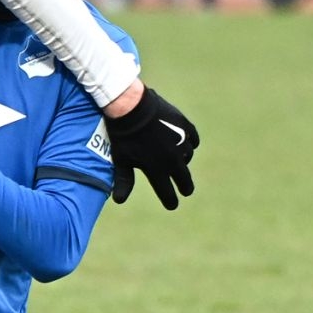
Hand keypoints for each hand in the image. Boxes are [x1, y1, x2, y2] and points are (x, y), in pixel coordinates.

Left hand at [107, 85, 198, 210]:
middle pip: (184, 180)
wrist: (131, 107)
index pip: (167, 193)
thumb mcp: (121, 160)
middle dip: (185, 187)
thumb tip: (119, 201)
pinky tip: (187, 143)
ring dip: (184, 162)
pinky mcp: (185, 127)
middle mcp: (172, 159)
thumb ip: (124, 181)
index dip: (170, 201)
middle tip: (186, 190)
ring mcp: (181, 143)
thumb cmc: (123, 136)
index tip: (172, 205)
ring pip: (188, 157)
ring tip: (179, 162)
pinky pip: (194, 140)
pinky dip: (191, 143)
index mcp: (157, 170)